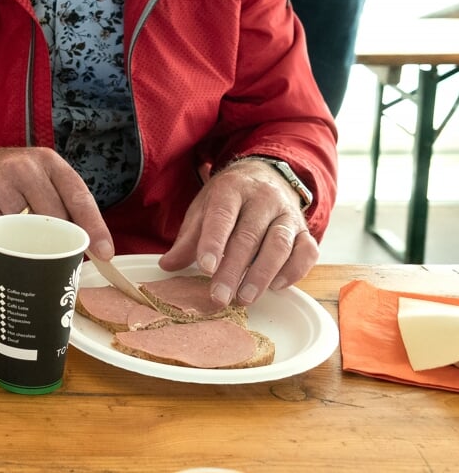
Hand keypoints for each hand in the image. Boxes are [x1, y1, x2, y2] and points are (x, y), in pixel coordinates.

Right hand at [0, 146, 114, 257]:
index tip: (105, 252)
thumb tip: (90, 246)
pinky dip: (2, 237)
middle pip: (54, 216)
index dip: (94, 226)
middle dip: (60, 238)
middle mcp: (23, 167)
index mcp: (48, 161)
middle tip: (58, 253)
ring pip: (26, 227)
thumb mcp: (40, 178)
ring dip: (27, 238)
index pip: (78, 196)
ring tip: (21, 233)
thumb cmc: (12, 180)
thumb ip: (64, 203)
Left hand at [159, 159, 318, 306]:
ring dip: (261, 275)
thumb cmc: (229, 199)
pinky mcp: (305, 230)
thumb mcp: (203, 209)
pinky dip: (293, 271)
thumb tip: (167, 265)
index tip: (205, 268)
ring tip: (244, 298)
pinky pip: (306, 252)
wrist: (266, 175)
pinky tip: (275, 287)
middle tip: (219, 296)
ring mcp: (287, 214)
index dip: (213, 243)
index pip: (222, 216)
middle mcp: (263, 199)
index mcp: (231, 189)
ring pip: (279, 245)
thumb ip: (189, 238)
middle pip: (249, 236)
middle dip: (233, 270)